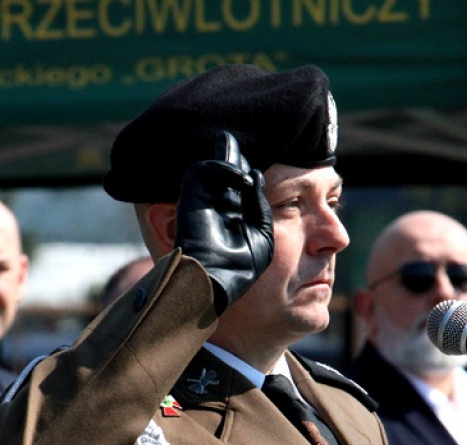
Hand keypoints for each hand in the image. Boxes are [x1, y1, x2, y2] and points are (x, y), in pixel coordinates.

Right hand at [174, 131, 273, 313]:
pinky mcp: (191, 194)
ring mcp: (204, 197)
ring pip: (216, 165)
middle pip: (228, 168)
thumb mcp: (262, 232)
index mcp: (235, 212)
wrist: (215, 278)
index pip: (242, 182)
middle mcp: (218, 202)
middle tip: (253, 145)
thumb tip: (256, 175)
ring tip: (249, 165)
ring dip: (232, 159)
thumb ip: (260, 204)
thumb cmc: (241, 265)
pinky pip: (204, 170)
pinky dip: (224, 169)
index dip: (251, 170)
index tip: (274, 157)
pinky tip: (244, 180)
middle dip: (239, 156)